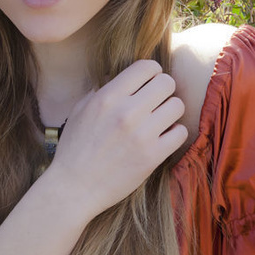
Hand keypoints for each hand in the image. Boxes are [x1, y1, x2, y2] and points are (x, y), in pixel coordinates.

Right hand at [45, 60, 187, 221]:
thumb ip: (102, 89)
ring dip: (170, 111)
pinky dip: (173, 133)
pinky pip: (180, 132)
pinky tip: (161, 138)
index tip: (148, 82)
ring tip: (159, 120)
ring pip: (177, 106)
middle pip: (167, 83)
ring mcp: (141, 134)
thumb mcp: (80, 110)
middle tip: (156, 102)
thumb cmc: (75, 148)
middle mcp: (126, 112)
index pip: (147, 67)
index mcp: (107, 97)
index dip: (152, 72)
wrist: (74, 187)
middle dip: (163, 90)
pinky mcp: (152, 156)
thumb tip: (121, 75)